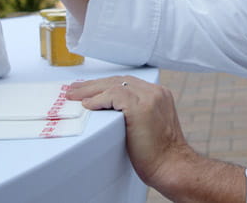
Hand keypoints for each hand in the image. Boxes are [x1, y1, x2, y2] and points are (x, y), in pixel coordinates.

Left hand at [66, 76, 191, 188]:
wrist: (172, 166)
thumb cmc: (160, 154)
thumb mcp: (151, 125)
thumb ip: (138, 112)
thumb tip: (112, 112)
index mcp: (159, 94)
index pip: (128, 82)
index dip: (106, 85)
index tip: (89, 89)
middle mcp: (156, 92)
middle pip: (119, 80)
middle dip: (94, 84)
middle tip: (75, 89)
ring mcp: (149, 98)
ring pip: (114, 84)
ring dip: (91, 90)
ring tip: (74, 96)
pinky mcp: (140, 107)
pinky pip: (114, 95)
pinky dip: (98, 100)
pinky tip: (88, 105)